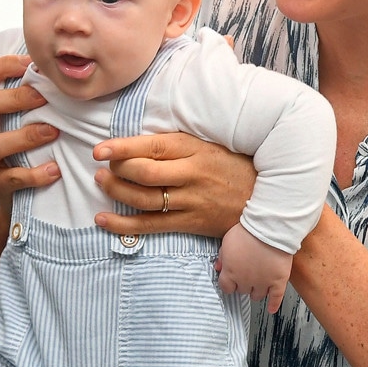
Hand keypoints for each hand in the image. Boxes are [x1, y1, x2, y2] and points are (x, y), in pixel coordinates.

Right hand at [0, 54, 60, 209]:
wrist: (17, 195)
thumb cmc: (24, 145)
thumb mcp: (20, 118)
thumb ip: (31, 93)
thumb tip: (57, 63)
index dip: (2, 65)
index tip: (31, 63)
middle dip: (14, 98)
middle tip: (44, 97)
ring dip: (27, 136)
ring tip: (54, 132)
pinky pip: (11, 178)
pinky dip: (35, 174)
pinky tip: (55, 170)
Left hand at [91, 132, 255, 237]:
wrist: (267, 199)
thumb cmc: (233, 165)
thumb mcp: (209, 144)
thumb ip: (177, 143)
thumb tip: (137, 140)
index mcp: (195, 149)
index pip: (152, 146)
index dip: (122, 148)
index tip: (100, 150)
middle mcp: (192, 175)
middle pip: (145, 173)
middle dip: (116, 170)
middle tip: (101, 167)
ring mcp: (191, 201)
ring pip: (144, 199)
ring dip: (116, 192)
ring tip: (101, 183)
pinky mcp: (190, 223)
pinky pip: (151, 226)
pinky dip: (123, 224)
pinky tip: (103, 220)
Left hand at [216, 224, 291, 313]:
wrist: (268, 228)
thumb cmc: (247, 232)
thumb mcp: (227, 241)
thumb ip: (222, 257)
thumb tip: (218, 268)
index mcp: (231, 272)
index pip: (226, 288)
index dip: (229, 284)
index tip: (231, 281)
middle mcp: (245, 281)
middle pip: (242, 291)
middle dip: (243, 284)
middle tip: (246, 277)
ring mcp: (262, 283)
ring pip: (257, 296)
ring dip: (256, 291)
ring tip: (257, 285)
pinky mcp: (278, 282)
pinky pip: (276, 298)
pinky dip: (274, 305)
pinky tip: (271, 309)